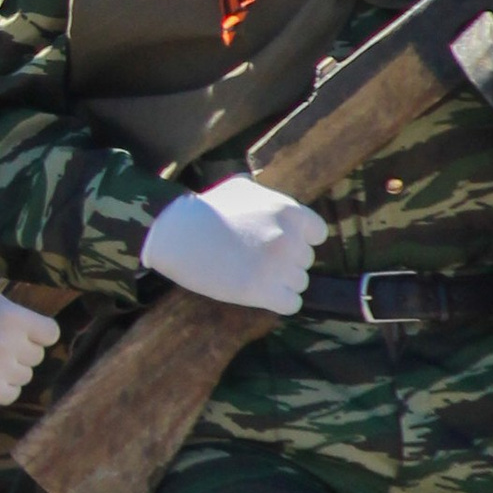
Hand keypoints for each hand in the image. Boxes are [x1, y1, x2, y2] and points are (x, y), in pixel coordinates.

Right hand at [0, 260, 57, 409]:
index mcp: (12, 318)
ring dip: (12, 368)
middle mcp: (10, 346)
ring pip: (25, 375)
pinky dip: (3, 387)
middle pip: (37, 355)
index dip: (38, 330)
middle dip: (22, 349)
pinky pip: (11, 393)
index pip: (50, 333)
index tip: (22, 327)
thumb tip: (6, 250)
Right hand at [140, 174, 325, 313]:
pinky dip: (277, 301)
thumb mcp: (239, 188)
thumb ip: (265, 195)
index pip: (317, 234)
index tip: (278, 244)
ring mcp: (278, 266)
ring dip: (279, 282)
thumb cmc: (203, 209)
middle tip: (255, 260)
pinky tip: (257, 293)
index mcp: (289, 212)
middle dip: (284, 262)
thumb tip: (271, 199)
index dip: (299, 241)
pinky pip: (291, 303)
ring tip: (251, 275)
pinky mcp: (263, 291)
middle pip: (305, 261)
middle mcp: (289, 238)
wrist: (175, 233)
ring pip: (298, 283)